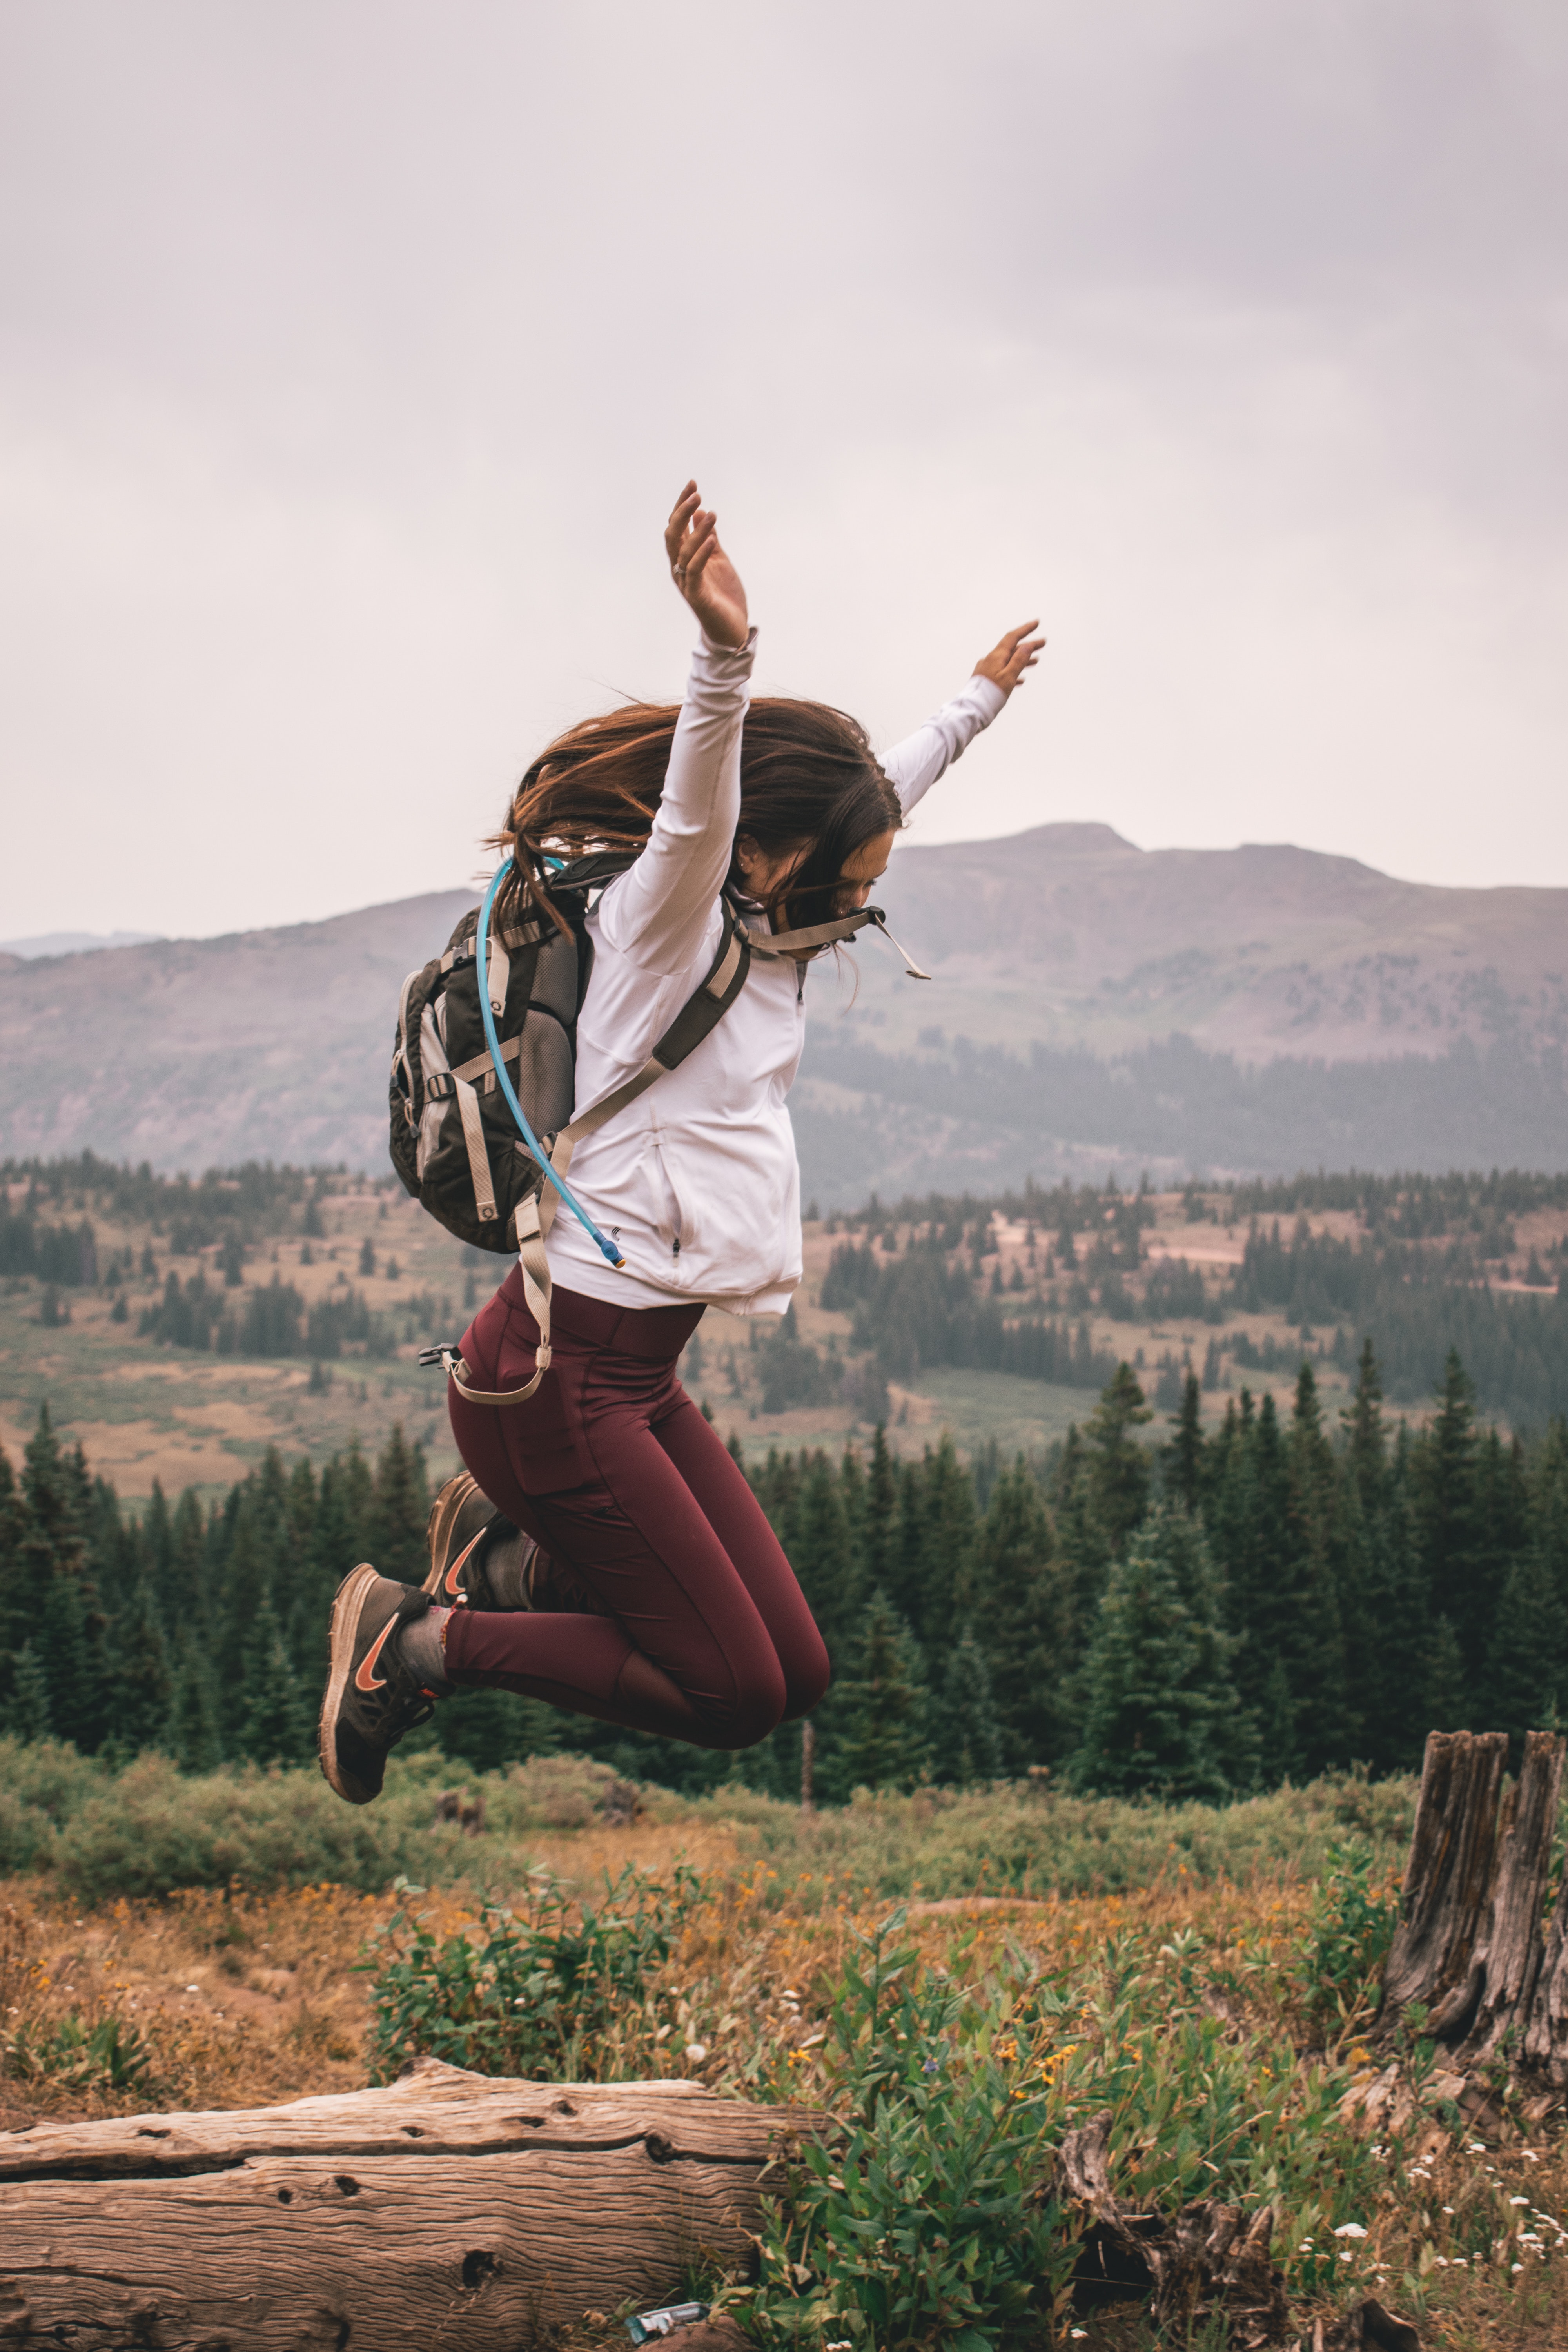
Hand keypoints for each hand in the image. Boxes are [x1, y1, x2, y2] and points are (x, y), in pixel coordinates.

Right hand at [664, 480, 748, 649]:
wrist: (731, 629)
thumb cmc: (723, 595)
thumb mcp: (718, 559)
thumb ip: (708, 537)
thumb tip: (701, 511)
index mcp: (683, 557)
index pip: (677, 526)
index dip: (682, 504)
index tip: (693, 483)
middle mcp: (679, 568)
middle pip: (672, 534)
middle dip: (682, 511)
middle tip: (696, 492)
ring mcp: (686, 582)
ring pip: (683, 550)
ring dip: (696, 530)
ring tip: (710, 512)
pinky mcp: (696, 595)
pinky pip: (694, 570)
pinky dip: (701, 553)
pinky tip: (710, 538)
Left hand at [973, 620, 1044, 698]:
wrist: (972, 710)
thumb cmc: (990, 695)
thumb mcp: (1009, 676)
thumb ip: (1018, 660)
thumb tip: (1027, 645)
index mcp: (996, 656)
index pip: (1013, 637)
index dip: (1025, 629)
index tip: (1036, 623)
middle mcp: (991, 660)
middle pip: (1012, 649)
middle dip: (1028, 646)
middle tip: (1043, 643)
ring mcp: (987, 670)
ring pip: (1008, 661)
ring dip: (1022, 659)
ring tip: (1036, 661)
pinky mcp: (986, 680)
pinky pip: (1002, 672)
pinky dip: (1013, 673)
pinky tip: (1021, 680)